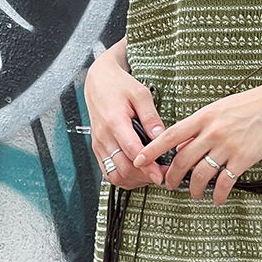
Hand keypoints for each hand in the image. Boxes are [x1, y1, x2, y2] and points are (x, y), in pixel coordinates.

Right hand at [83, 53, 164, 188]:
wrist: (98, 81)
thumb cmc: (118, 85)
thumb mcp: (140, 94)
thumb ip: (151, 117)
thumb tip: (162, 137)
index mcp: (115, 121)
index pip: (132, 151)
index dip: (147, 166)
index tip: (161, 175)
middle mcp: (103, 136)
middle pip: (124, 168)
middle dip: (144, 176)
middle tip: (163, 175)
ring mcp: (99, 144)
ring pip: (115, 175)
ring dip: (134, 180)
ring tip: (151, 175)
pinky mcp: (98, 148)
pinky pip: (108, 172)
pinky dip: (123, 178)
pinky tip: (137, 174)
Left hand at [132, 71, 261, 205]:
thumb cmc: (249, 103)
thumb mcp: (219, 108)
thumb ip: (200, 126)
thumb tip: (184, 145)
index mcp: (203, 117)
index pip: (170, 135)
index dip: (151, 150)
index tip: (139, 160)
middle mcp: (211, 132)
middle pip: (182, 160)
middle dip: (172, 177)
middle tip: (169, 184)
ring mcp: (227, 146)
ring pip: (200, 175)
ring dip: (194, 189)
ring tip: (194, 193)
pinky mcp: (243, 159)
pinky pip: (224, 182)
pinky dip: (218, 194)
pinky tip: (217, 198)